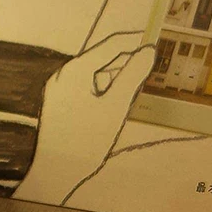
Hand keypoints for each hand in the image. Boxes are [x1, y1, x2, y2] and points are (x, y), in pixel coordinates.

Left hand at [15, 32, 154, 204]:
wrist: (55, 172)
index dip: (134, 41)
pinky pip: (88, 87)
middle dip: (127, 59)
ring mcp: (61, 88)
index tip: (155, 39)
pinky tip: (119, 101)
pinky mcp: (62, 102)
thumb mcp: (115, 107)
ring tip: (140, 80)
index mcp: (75, 70)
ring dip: (118, 76)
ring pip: (96, 74)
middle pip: (102, 58)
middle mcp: (65, 74)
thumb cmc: (85, 140)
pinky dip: (106, 89)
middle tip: (152, 61)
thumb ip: (132, 76)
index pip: (110, 45)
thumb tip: (147, 51)